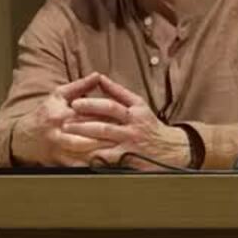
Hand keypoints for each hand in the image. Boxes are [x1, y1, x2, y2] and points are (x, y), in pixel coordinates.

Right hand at [10, 73, 114, 166]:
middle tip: (127, 137)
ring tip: (120, 151)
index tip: (124, 118)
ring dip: (103, 152)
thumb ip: (80, 86)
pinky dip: (92, 166)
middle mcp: (60, 132)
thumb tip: (98, 75)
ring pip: (84, 152)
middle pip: (87, 135)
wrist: (21, 137)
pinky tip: (105, 165)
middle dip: (108, 137)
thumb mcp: (58, 95)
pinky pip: (78, 166)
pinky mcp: (58, 163)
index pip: (88, 114)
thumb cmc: (42, 114)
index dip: (107, 117)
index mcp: (61, 114)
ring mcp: (59, 149)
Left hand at [70, 74, 189, 170]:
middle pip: (106, 125)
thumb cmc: (150, 125)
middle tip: (65, 122)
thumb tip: (99, 78)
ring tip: (69, 137)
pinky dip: (95, 157)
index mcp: (135, 111)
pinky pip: (110, 158)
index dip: (92, 104)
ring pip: (106, 143)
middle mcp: (133, 127)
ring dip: (85, 139)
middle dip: (83, 123)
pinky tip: (81, 155)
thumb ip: (118, 92)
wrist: (172, 148)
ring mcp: (131, 145)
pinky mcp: (130, 159)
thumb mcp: (139, 104)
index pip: (111, 105)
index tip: (74, 103)